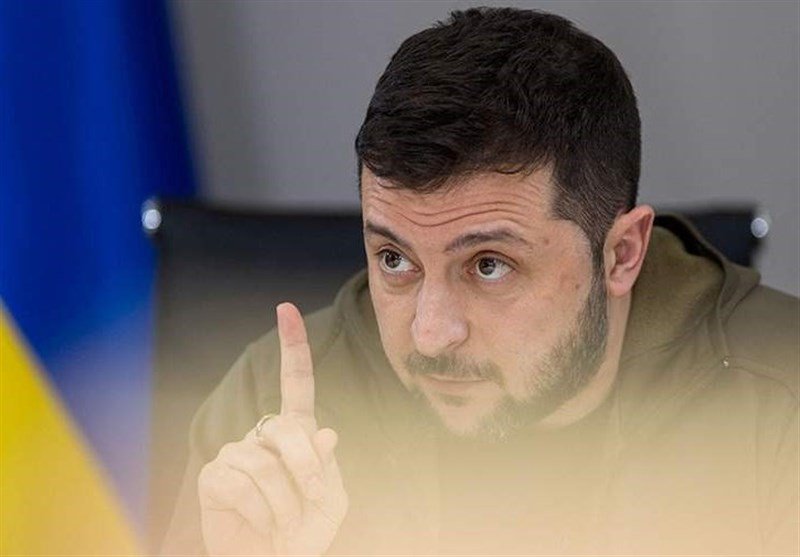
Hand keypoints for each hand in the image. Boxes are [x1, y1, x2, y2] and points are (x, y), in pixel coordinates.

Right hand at [198, 303, 348, 555]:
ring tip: (283, 521)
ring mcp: (235, 452)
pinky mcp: (214, 475)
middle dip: (306, 467)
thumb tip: (325, 433)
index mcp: (296, 433)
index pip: (296, 384)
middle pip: (287, 429)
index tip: (286, 309)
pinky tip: (260, 523)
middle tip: (311, 501)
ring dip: (284, 502)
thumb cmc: (303, 530)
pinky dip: (260, 512)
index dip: (292, 347)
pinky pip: (240, 484)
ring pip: (263, 463)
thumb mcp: (330, 500)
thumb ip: (328, 468)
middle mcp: (263, 435)